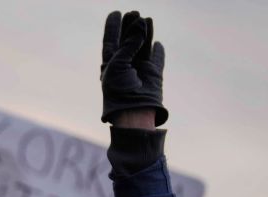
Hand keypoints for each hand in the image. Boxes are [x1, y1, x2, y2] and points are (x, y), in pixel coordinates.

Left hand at [101, 11, 166, 125]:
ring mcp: (139, 69)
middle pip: (128, 40)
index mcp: (110, 64)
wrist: (133, 112)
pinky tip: (157, 44)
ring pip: (143, 45)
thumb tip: (141, 22)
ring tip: (146, 19)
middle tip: (133, 13)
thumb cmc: (119, 90)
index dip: (112, 27)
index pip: (111, 41)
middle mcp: (124, 65)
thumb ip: (130, 43)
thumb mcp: (119, 63)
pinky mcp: (154, 74)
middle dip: (130, 26)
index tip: (115, 13)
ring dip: (144, 33)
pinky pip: (157, 59)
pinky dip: (158, 51)